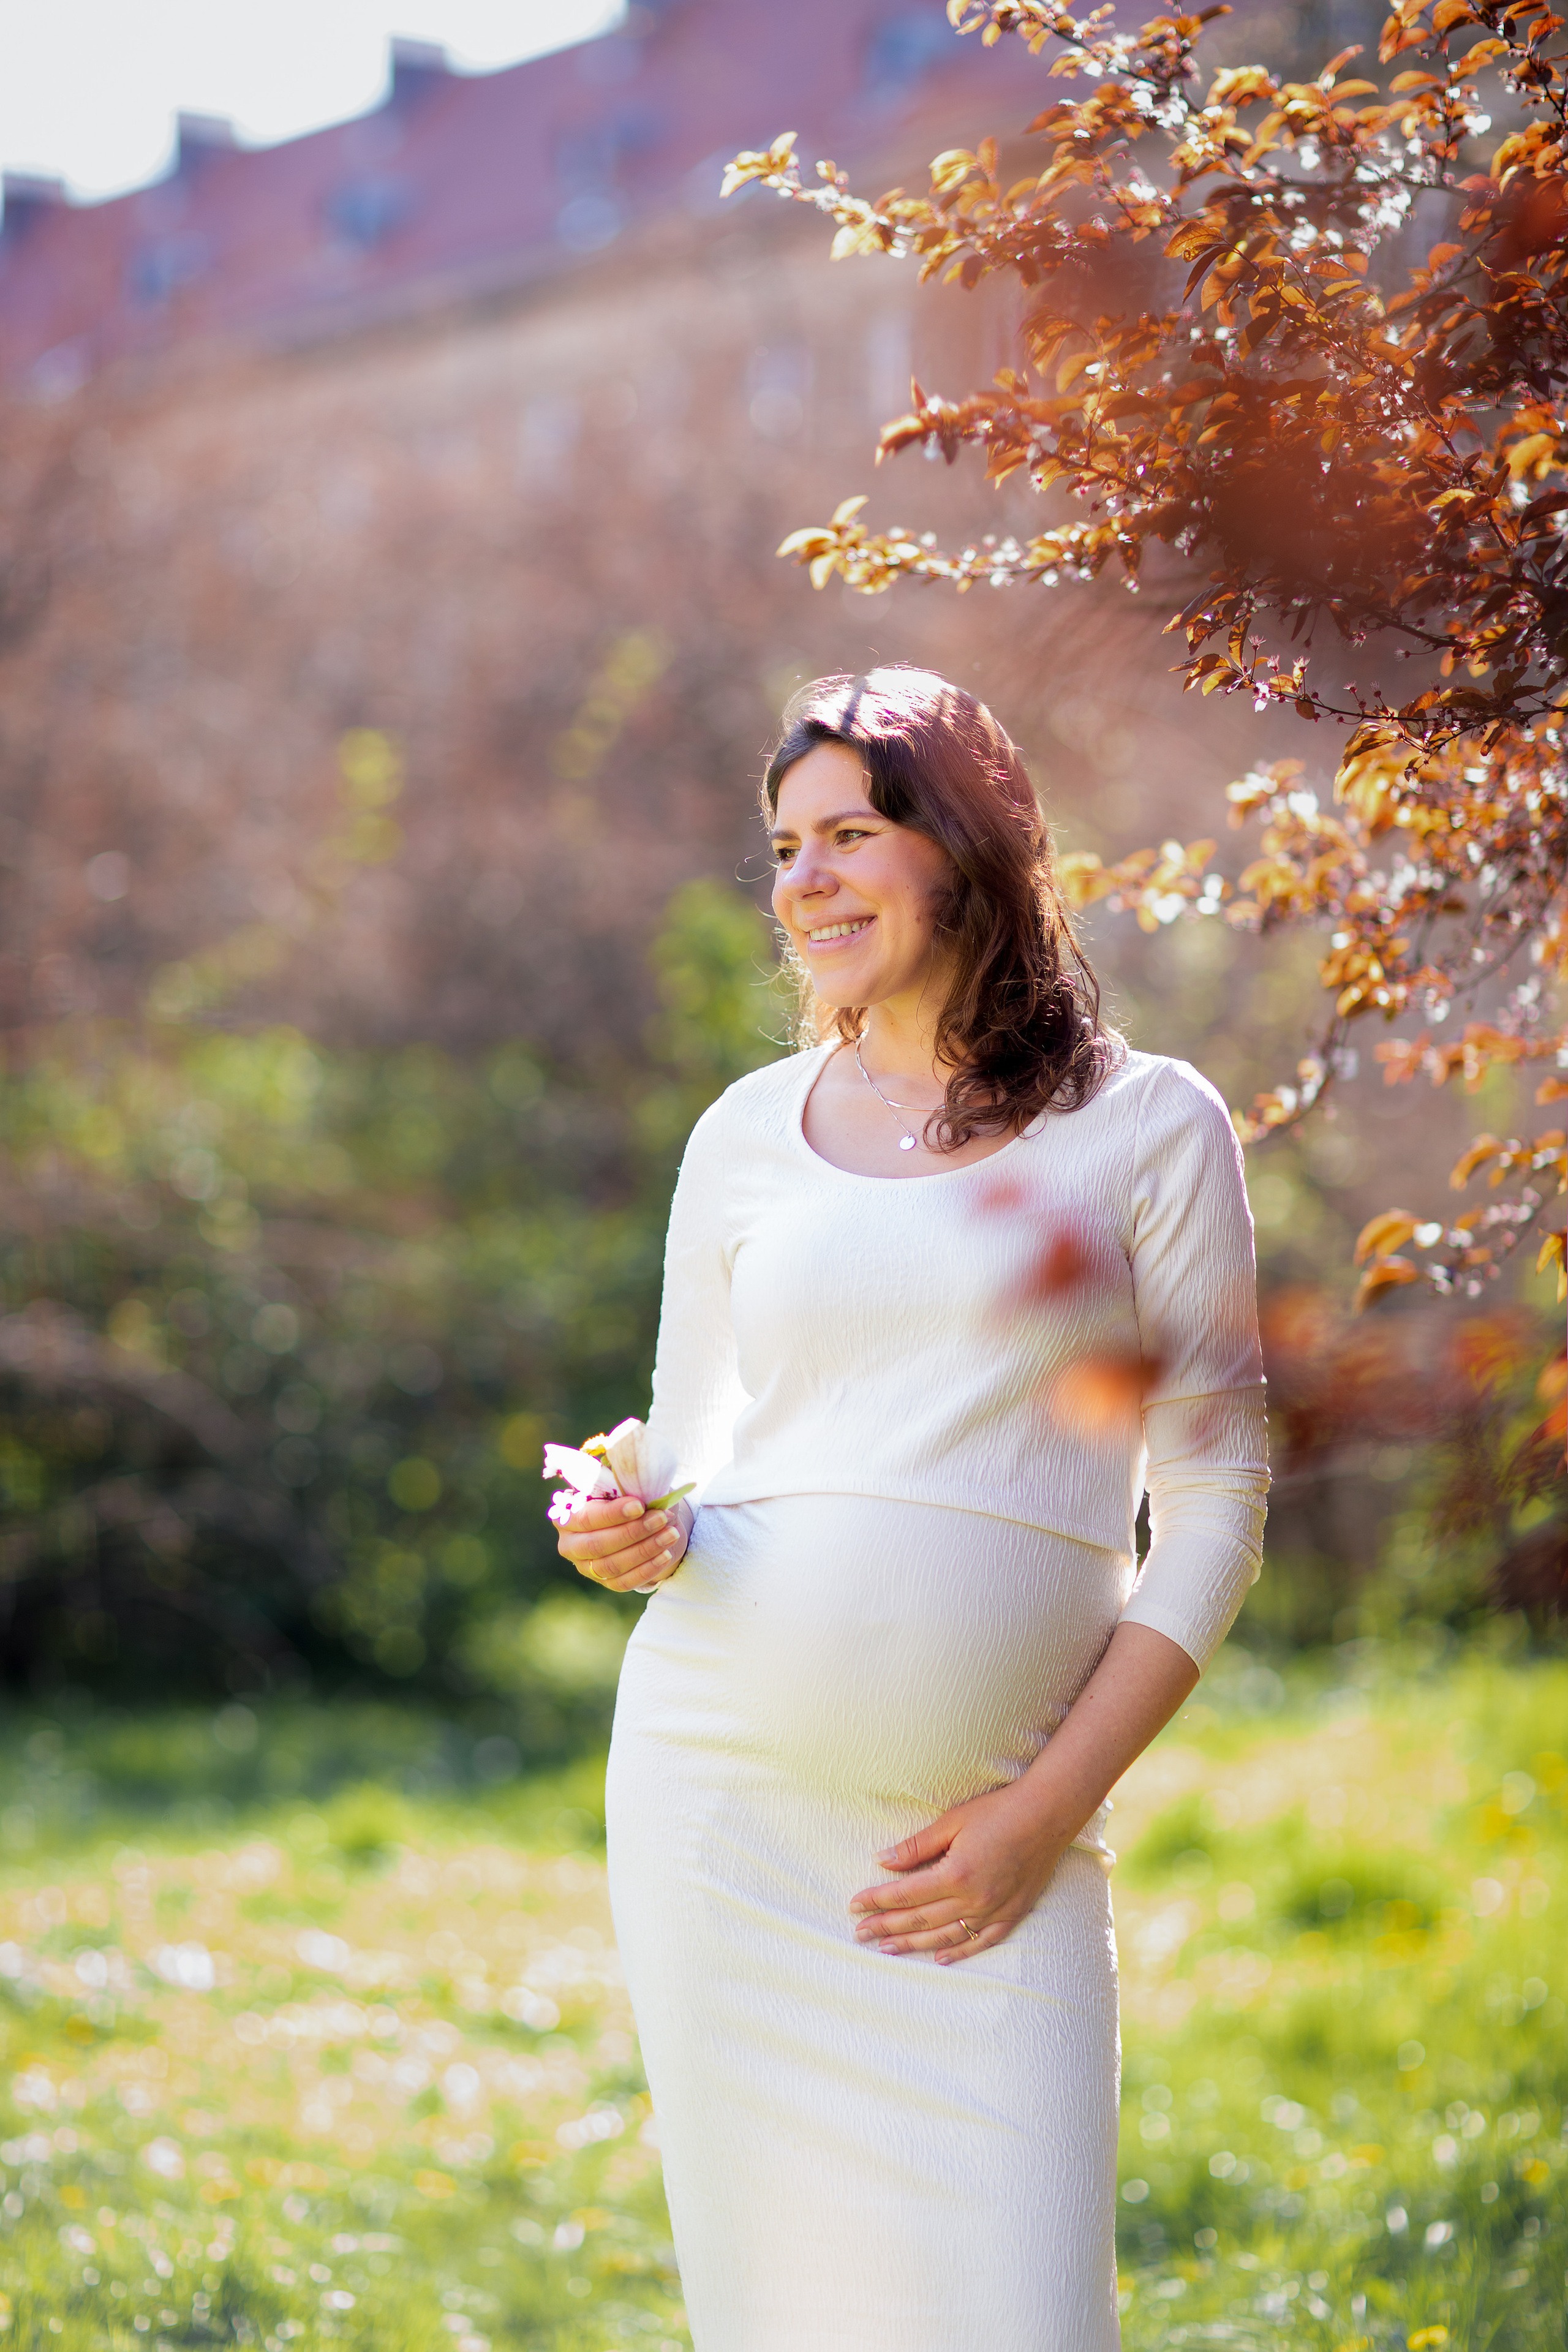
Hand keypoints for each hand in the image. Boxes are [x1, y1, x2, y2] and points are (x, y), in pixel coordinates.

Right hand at [555, 1493, 689, 1591]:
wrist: (634, 1521)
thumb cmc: (625, 1497)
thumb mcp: (624, 1486)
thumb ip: (628, 1487)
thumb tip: (649, 1495)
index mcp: (566, 1515)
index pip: (587, 1518)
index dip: (613, 1514)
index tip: (640, 1505)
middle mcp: (569, 1544)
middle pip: (598, 1544)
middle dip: (633, 1532)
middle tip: (662, 1518)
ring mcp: (585, 1566)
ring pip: (612, 1565)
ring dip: (645, 1549)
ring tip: (671, 1534)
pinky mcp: (603, 1581)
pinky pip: (624, 1582)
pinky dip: (647, 1569)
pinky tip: (666, 1555)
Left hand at [848, 1779, 1066, 1963]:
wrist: (1047, 1815)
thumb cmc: (997, 1811)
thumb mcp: (952, 1822)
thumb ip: (916, 1846)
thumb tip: (881, 1860)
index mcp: (955, 1874)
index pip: (905, 1894)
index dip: (877, 1900)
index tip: (854, 1906)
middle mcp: (973, 1899)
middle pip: (920, 1920)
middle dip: (886, 1927)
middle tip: (859, 1934)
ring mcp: (994, 1911)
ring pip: (945, 1936)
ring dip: (913, 1944)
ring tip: (886, 1948)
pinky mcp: (1011, 1915)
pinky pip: (980, 1942)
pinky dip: (958, 1952)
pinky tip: (938, 1958)